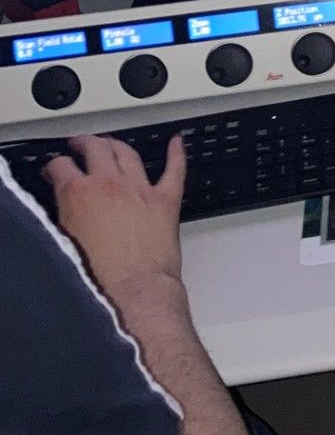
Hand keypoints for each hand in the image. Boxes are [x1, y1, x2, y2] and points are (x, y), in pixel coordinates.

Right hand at [47, 134, 185, 304]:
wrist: (133, 292)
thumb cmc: (99, 277)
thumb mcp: (66, 242)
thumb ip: (66, 215)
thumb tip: (68, 208)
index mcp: (78, 194)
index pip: (62, 166)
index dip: (57, 165)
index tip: (57, 168)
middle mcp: (110, 184)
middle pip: (97, 148)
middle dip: (86, 142)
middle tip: (82, 144)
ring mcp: (140, 189)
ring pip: (129, 153)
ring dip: (118, 144)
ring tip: (112, 143)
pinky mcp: (166, 200)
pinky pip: (174, 170)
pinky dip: (176, 154)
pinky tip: (177, 143)